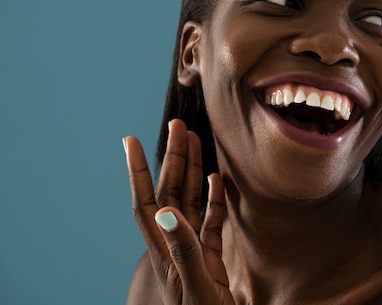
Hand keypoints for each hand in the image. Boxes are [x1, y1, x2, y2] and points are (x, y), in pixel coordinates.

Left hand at [124, 119, 234, 304]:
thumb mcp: (196, 289)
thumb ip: (185, 251)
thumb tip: (168, 212)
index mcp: (166, 250)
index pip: (146, 203)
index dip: (138, 172)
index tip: (131, 141)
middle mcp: (176, 245)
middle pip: (169, 193)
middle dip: (172, 159)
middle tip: (178, 126)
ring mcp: (194, 250)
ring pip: (189, 202)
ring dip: (191, 171)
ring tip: (195, 141)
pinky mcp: (212, 259)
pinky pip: (211, 221)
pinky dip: (214, 199)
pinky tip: (216, 180)